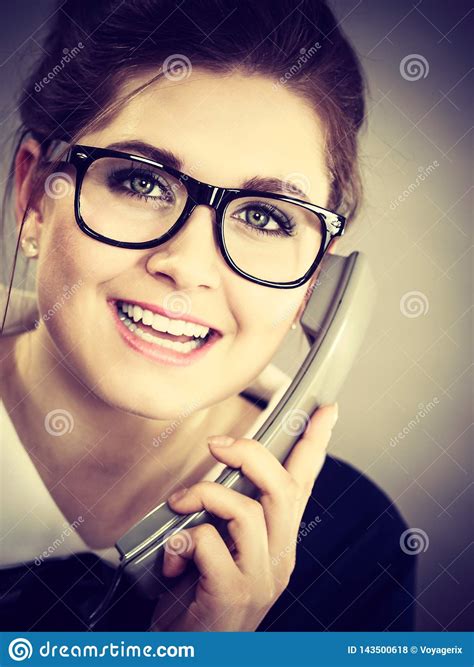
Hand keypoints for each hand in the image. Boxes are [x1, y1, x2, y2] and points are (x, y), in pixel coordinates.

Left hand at [150, 403, 338, 631]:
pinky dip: (183, 539)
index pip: (304, 485)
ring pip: (247, 511)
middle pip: (283, 489)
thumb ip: (227, 516)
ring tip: (181, 505)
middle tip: (217, 444)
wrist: (192, 655)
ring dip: (205, 495)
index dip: (315, 444)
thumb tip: (216, 471)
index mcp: (279, 544)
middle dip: (251, 454)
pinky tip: (173, 558)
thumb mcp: (221, 551)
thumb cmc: (199, 600)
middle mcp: (279, 560)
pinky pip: (209, 544)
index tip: (326, 410)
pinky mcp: (232, 595)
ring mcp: (260, 580)